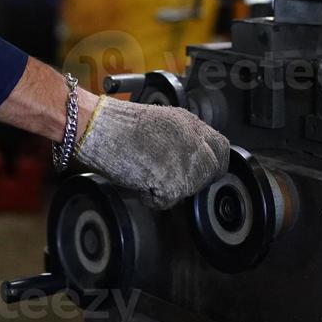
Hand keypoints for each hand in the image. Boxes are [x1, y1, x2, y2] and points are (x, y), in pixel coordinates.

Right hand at [74, 96, 229, 209]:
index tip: (202, 171)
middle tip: (171, 179)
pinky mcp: (172, 182)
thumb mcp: (162, 121)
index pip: (222, 148)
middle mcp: (194, 142)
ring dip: (173, 189)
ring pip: (192, 188)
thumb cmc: (120, 125)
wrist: (100, 128)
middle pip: (213, 170)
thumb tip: (192, 157)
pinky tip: (139, 182)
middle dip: (195, 179)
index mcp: (191, 124)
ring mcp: (185, 162)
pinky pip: (168, 200)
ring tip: (148, 176)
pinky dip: (152, 198)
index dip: (213, 163)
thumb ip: (183, 137)